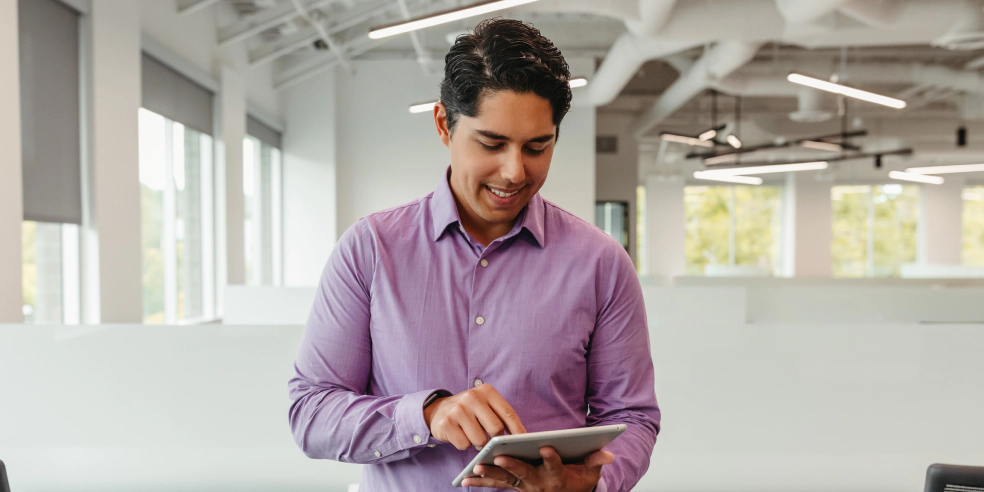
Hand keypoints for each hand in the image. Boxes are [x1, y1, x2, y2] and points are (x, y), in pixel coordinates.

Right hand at [424, 384, 525, 449]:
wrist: (438, 410)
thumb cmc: (469, 411)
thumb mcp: (485, 406)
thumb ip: (501, 416)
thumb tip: (521, 437)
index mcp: (486, 391)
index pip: (508, 413)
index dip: (518, 429)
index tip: (524, 442)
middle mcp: (472, 397)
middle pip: (496, 428)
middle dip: (495, 438)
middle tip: (489, 438)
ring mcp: (458, 410)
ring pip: (480, 440)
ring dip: (478, 443)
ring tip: (472, 434)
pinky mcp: (446, 423)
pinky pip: (464, 445)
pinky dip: (465, 445)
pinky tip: (460, 435)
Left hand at [461, 446, 613, 490]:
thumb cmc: (579, 480)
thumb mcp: (591, 472)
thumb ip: (597, 461)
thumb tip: (609, 454)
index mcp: (559, 477)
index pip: (556, 466)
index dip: (552, 458)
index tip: (546, 448)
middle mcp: (540, 484)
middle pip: (525, 474)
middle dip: (512, 466)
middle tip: (500, 458)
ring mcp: (525, 487)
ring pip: (506, 481)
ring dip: (490, 474)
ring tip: (474, 468)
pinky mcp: (515, 487)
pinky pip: (496, 485)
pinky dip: (481, 481)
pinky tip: (464, 479)